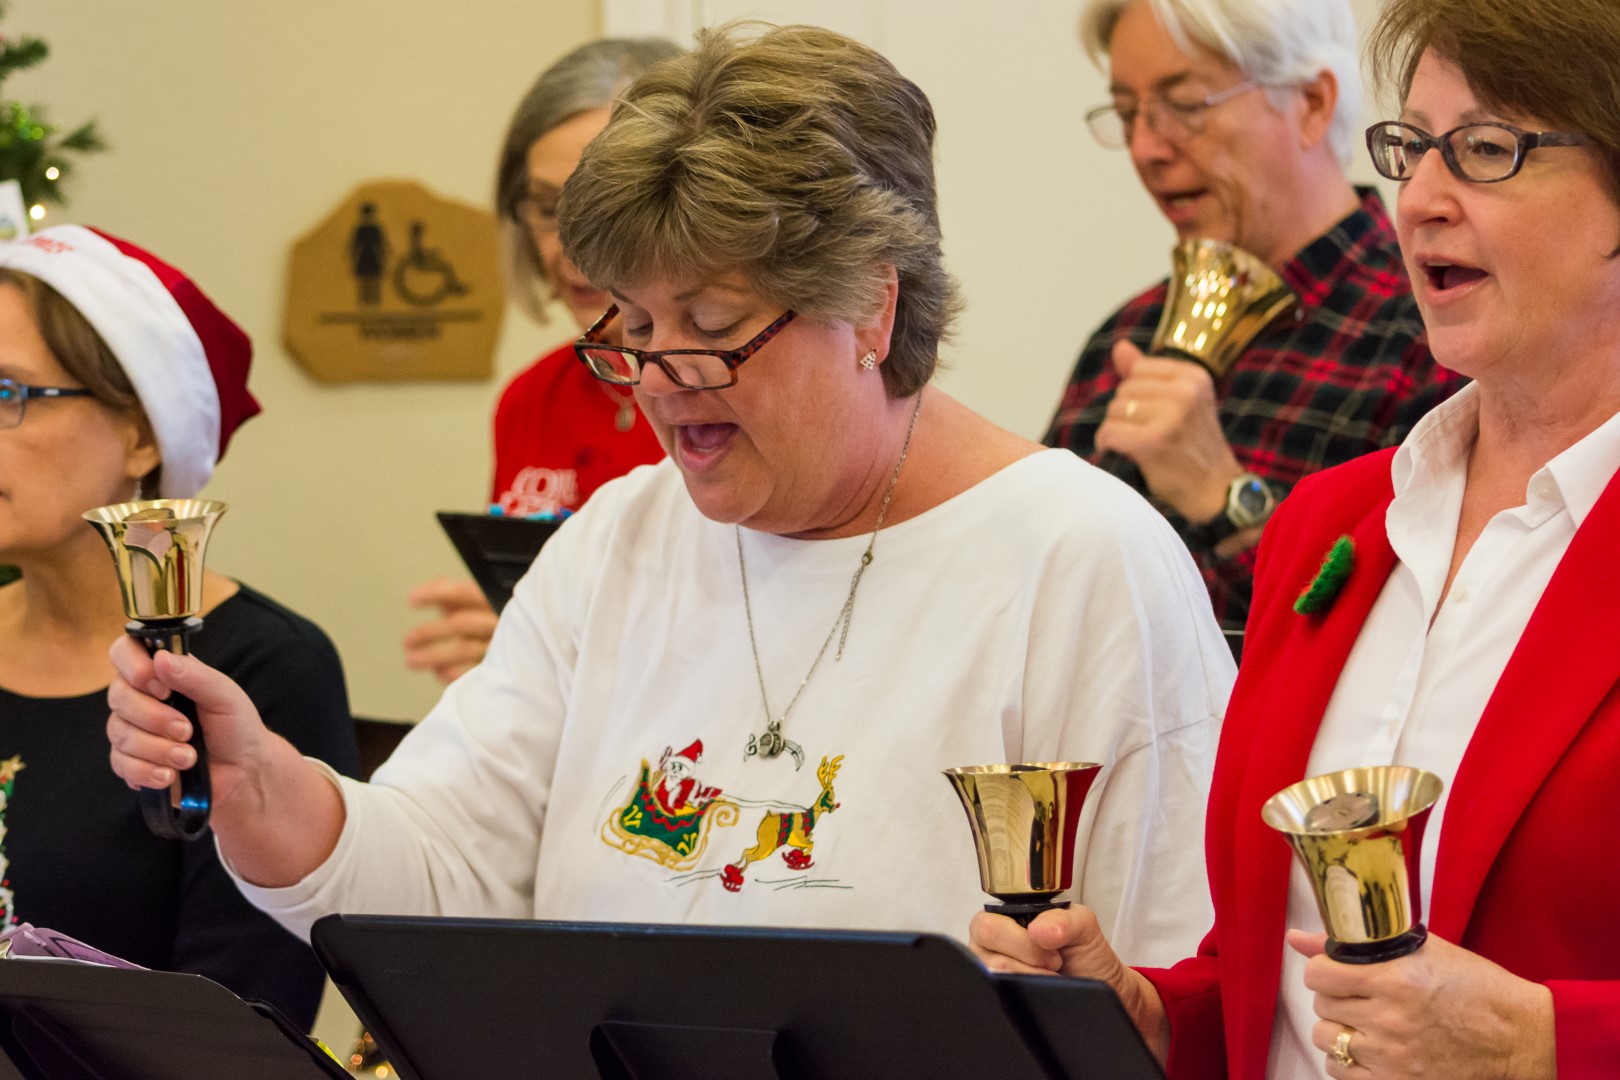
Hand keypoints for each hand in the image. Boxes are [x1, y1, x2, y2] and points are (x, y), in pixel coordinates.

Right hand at [105, 635, 270, 815]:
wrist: (242, 771)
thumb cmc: (234, 726)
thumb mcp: (223, 696)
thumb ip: (194, 676)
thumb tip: (160, 658)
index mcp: (162, 673)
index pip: (125, 651)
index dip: (134, 667)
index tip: (163, 689)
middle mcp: (141, 697)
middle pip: (118, 696)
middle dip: (154, 717)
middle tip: (187, 730)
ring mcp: (132, 730)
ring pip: (119, 733)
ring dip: (158, 748)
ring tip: (189, 757)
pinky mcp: (130, 762)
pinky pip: (121, 764)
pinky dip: (147, 771)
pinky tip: (170, 775)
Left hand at [404, 577, 497, 682]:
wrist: (538, 643)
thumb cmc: (507, 620)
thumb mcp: (486, 600)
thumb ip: (460, 595)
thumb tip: (433, 587)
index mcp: (497, 599)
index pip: (464, 593)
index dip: (435, 594)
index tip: (412, 599)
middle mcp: (501, 621)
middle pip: (461, 624)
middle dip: (430, 632)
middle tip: (407, 641)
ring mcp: (505, 645)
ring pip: (466, 650)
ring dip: (434, 656)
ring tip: (412, 660)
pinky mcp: (505, 668)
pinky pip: (476, 672)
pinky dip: (454, 673)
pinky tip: (438, 672)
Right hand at [970, 906, 1169, 1062]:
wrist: (1101, 987)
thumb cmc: (1085, 954)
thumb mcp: (1083, 925)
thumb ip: (1063, 918)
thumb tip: (1037, 932)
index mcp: (1003, 919)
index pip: (987, 927)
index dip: (1022, 942)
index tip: (1052, 952)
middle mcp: (989, 946)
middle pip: (989, 957)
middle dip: (1029, 962)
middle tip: (1054, 964)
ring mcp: (991, 974)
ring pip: (997, 981)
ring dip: (1031, 980)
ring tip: (1051, 978)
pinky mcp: (1000, 997)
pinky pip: (1001, 1000)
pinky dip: (1026, 997)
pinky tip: (1041, 993)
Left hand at [1095, 340, 1243, 522]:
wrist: (1216, 490)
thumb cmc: (1193, 446)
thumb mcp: (1181, 401)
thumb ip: (1148, 373)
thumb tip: (1120, 347)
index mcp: (1193, 376)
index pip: (1138, 369)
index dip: (1138, 394)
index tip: (1155, 414)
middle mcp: (1184, 391)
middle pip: (1124, 390)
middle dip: (1126, 413)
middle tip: (1148, 434)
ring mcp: (1170, 416)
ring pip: (1113, 411)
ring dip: (1117, 430)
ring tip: (1139, 445)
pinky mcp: (1152, 442)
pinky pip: (1109, 433)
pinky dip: (1108, 445)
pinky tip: (1124, 453)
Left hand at [1289, 930, 1555, 1079]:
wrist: (1519, 1038)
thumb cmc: (1474, 987)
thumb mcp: (1419, 951)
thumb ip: (1354, 946)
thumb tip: (1295, 938)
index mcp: (1394, 978)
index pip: (1319, 974)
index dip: (1324, 970)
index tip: (1338, 972)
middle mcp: (1389, 1019)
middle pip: (1321, 1006)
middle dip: (1336, 999)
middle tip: (1362, 998)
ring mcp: (1392, 1057)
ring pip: (1326, 1041)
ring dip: (1339, 1031)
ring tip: (1367, 1024)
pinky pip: (1341, 1074)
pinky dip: (1349, 1062)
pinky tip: (1371, 1050)